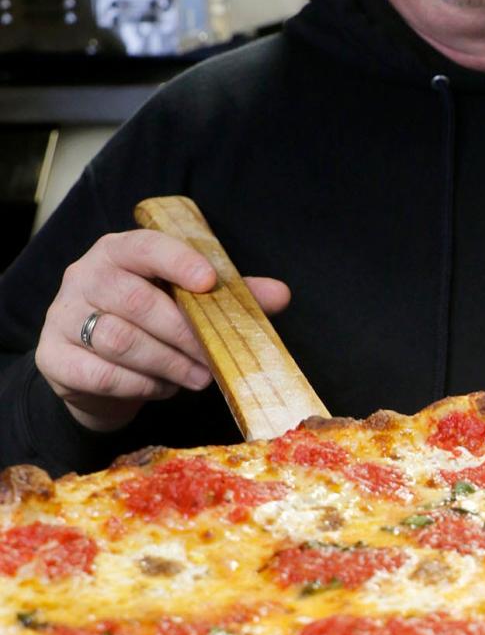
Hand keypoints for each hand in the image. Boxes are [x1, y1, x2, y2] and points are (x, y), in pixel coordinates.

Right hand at [35, 230, 290, 435]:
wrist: (97, 373)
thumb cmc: (149, 327)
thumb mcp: (186, 304)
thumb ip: (228, 296)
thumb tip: (280, 294)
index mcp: (118, 251)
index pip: (144, 246)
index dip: (177, 262)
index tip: (209, 284)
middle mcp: (84, 276)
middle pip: (137, 301)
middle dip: (186, 335)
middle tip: (215, 360)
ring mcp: (62, 316)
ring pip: (121, 340)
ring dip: (168, 364)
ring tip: (196, 376)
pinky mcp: (53, 357)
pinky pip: (101, 374)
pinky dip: (140, 385)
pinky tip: (161, 387)